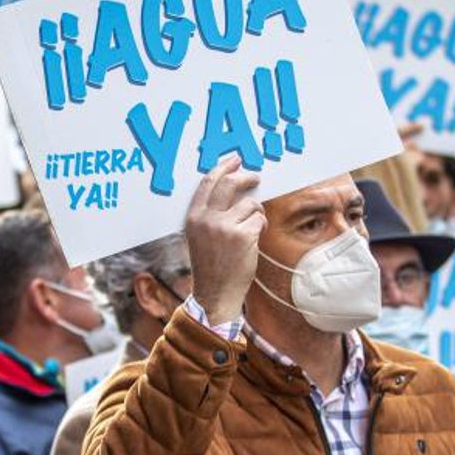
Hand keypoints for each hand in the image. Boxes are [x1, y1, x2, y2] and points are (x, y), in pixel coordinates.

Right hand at [185, 157, 265, 324]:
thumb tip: (232, 186)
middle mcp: (206, 219)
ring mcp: (224, 227)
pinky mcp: (243, 236)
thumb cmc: (211, 265)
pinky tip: (253, 242)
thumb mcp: (199, 236)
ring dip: (256, 213)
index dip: (223, 168)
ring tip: (252, 228)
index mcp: (193, 217)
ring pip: (250, 204)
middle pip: (230, 184)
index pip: (208, 183)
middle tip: (255, 177)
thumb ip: (210, 214)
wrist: (215, 294)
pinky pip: (259, 219)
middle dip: (246, 177)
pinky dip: (261, 227)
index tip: (235, 160)